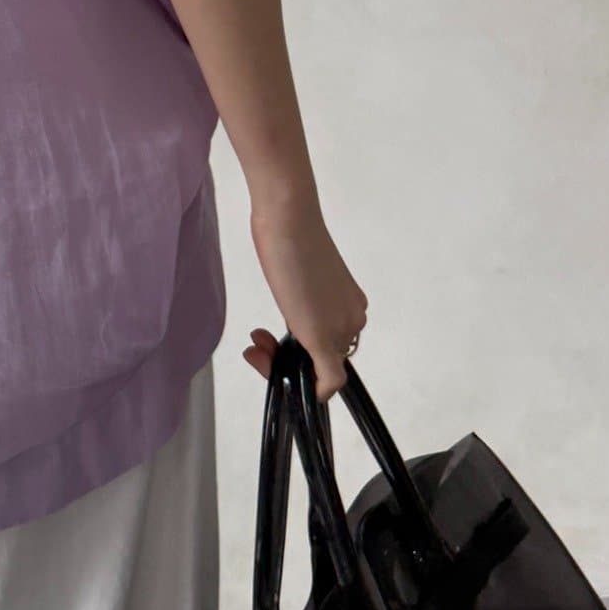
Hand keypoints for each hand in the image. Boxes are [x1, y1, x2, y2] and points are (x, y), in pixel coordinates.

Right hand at [244, 199, 366, 399]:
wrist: (289, 219)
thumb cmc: (287, 233)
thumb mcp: (298, 271)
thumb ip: (302, 296)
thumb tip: (296, 310)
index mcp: (350, 303)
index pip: (331, 341)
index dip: (302, 347)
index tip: (271, 336)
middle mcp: (352, 317)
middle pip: (325, 356)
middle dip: (290, 357)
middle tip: (257, 343)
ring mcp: (339, 328)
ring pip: (320, 366)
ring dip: (285, 364)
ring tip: (256, 345)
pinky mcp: (322, 336)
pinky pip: (329, 379)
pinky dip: (316, 390)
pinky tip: (290, 382)